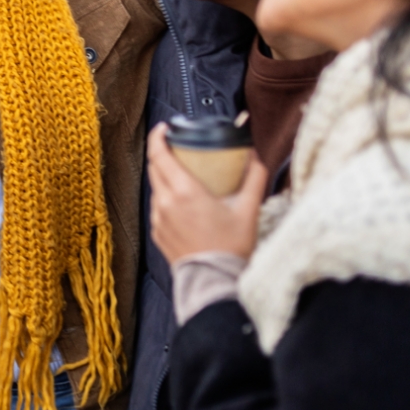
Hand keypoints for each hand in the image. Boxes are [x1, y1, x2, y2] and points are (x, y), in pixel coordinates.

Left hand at [147, 123, 266, 264]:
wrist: (216, 281)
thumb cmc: (231, 247)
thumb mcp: (248, 208)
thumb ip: (254, 177)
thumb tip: (254, 155)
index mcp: (184, 192)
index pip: (160, 155)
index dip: (159, 137)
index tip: (165, 128)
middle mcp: (165, 203)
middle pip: (154, 167)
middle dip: (162, 153)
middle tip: (177, 147)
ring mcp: (158, 219)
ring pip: (155, 188)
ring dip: (165, 177)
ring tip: (183, 175)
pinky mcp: (157, 233)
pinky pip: (158, 207)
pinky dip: (167, 198)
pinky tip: (183, 203)